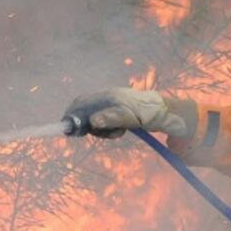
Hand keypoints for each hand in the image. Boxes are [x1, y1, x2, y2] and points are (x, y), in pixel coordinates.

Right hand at [62, 88, 190, 138]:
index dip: (71, 115)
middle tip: (97, 134)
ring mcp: (111, 103)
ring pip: (95, 117)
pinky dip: (108, 128)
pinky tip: (120, 131)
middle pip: (85, 111)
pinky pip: (104, 120)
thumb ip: (109, 119)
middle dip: (86, 125)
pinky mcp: (117, 110)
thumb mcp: (127, 117)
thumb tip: (92, 122)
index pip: (80, 103)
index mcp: (105, 96)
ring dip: (101, 129)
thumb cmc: (145, 112)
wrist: (163, 111)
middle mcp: (106, 97)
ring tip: (117, 132)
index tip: (68, 130)